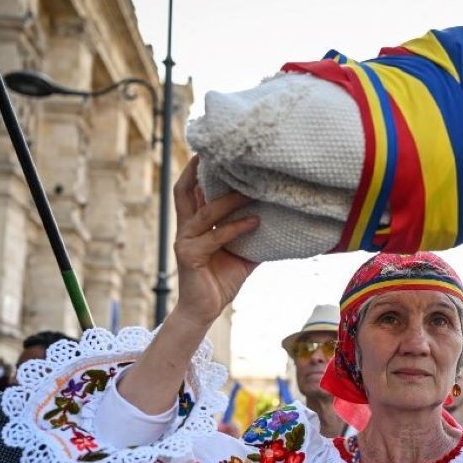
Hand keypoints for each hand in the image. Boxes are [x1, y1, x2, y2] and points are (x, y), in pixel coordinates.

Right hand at [171, 156, 259, 325]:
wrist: (204, 310)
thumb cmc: (221, 280)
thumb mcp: (241, 254)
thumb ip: (251, 235)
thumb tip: (278, 221)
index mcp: (194, 224)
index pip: (191, 190)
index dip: (197, 170)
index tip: (212, 151)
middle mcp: (186, 228)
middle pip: (183, 191)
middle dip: (196, 170)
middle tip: (214, 152)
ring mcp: (186, 241)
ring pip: (205, 212)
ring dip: (228, 200)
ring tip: (252, 190)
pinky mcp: (189, 256)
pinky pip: (215, 237)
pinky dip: (236, 228)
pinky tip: (254, 222)